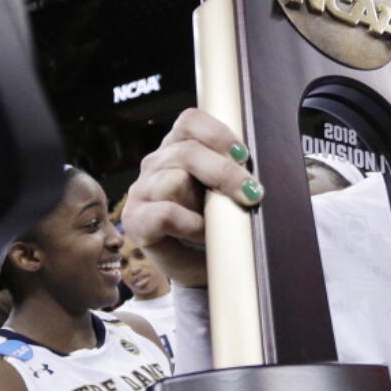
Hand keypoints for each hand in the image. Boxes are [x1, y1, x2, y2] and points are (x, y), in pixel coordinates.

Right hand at [121, 108, 261, 286]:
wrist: (205, 269)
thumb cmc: (220, 226)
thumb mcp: (228, 192)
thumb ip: (234, 170)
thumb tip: (254, 163)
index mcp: (178, 148)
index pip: (190, 121)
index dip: (219, 134)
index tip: (244, 155)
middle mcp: (156, 164)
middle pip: (188, 151)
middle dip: (225, 172)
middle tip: (252, 192)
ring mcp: (142, 190)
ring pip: (176, 180)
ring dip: (206, 203)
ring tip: (222, 221)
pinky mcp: (136, 220)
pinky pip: (166, 213)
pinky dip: (191, 225)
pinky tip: (203, 235)